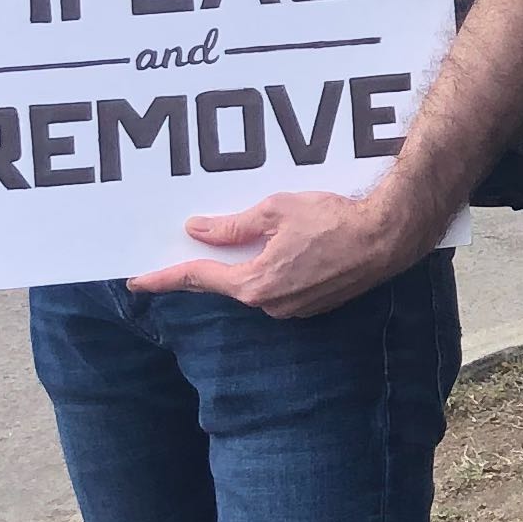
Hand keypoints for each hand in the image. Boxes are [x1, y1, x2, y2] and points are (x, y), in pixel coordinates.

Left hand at [134, 183, 437, 318]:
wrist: (386, 238)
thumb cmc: (334, 220)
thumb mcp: (276, 211)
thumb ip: (233, 226)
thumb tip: (198, 230)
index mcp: (255, 284)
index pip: (197, 280)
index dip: (163, 278)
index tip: (136, 281)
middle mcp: (270, 305)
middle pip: (224, 284)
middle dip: (204, 268)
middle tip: (182, 251)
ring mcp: (292, 310)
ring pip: (252, 286)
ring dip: (241, 267)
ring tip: (235, 242)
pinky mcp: (311, 306)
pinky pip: (275, 288)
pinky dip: (266, 271)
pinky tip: (274, 250)